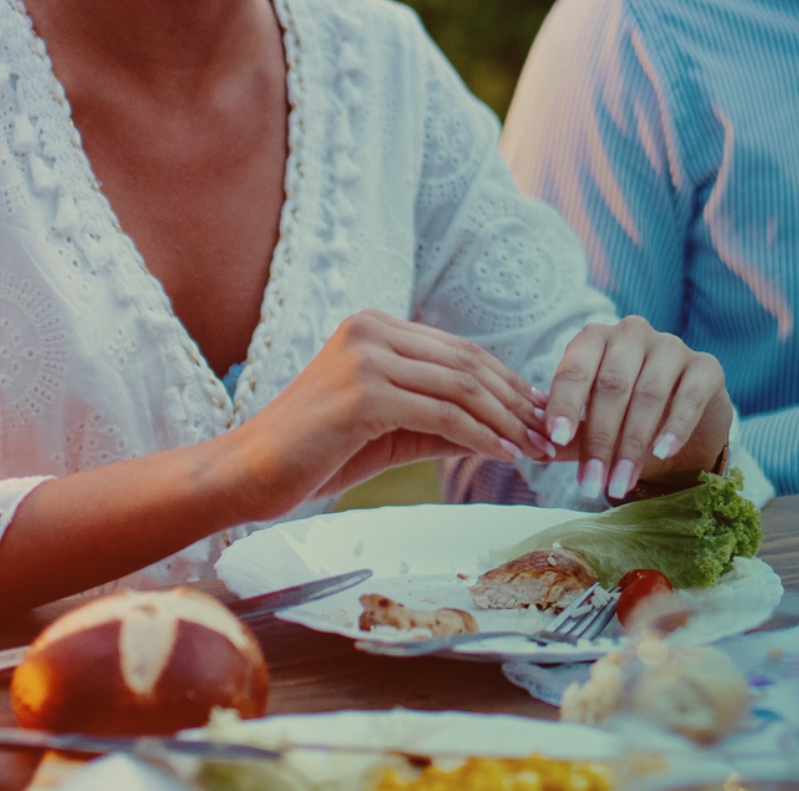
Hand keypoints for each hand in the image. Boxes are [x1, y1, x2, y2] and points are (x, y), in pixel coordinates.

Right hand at [231, 310, 555, 516]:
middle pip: (468, 362)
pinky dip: (480, 435)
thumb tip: (510, 428)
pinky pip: (441, 413)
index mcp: (377, 325)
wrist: (249, 473)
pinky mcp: (363, 393)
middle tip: (550, 434)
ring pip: (461, 385)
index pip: (461, 350)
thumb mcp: (392, 426)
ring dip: (506, 420)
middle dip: (515, 401)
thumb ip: (443, 418)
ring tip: (535, 449)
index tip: (540, 414)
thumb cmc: (318, 452)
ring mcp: (366, 356)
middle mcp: (372, 329)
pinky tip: (503, 454)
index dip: (507, 382)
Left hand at [540, 317, 730, 500]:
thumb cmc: (630, 419)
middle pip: (612, 384)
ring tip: (620, 484)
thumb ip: (569, 436)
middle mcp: (632, 334)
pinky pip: (689, 396)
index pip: (575, 367)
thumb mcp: (594, 427)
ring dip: (632, 444)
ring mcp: (672, 346)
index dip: (565, 403)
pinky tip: (661, 453)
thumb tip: (535, 451)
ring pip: (649, 393)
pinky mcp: (706, 366)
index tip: (557, 438)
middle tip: (591, 483)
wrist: (688, 427)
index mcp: (596, 339)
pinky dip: (674, 427)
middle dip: (600, 438)